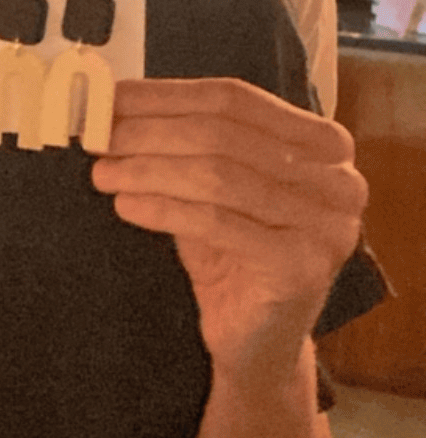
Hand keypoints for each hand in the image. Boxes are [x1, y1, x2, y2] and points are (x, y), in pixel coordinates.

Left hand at [90, 78, 366, 382]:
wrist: (258, 342)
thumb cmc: (232, 254)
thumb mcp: (211, 186)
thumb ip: (182, 142)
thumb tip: (113, 103)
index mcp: (324, 143)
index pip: (234, 99)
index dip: (167, 95)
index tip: (111, 98)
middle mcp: (338, 179)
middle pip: (223, 135)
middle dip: (151, 132)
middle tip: (99, 137)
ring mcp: (328, 224)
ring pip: (219, 176)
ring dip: (149, 169)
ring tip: (103, 173)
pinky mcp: (303, 267)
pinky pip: (218, 223)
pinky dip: (164, 209)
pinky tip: (126, 205)